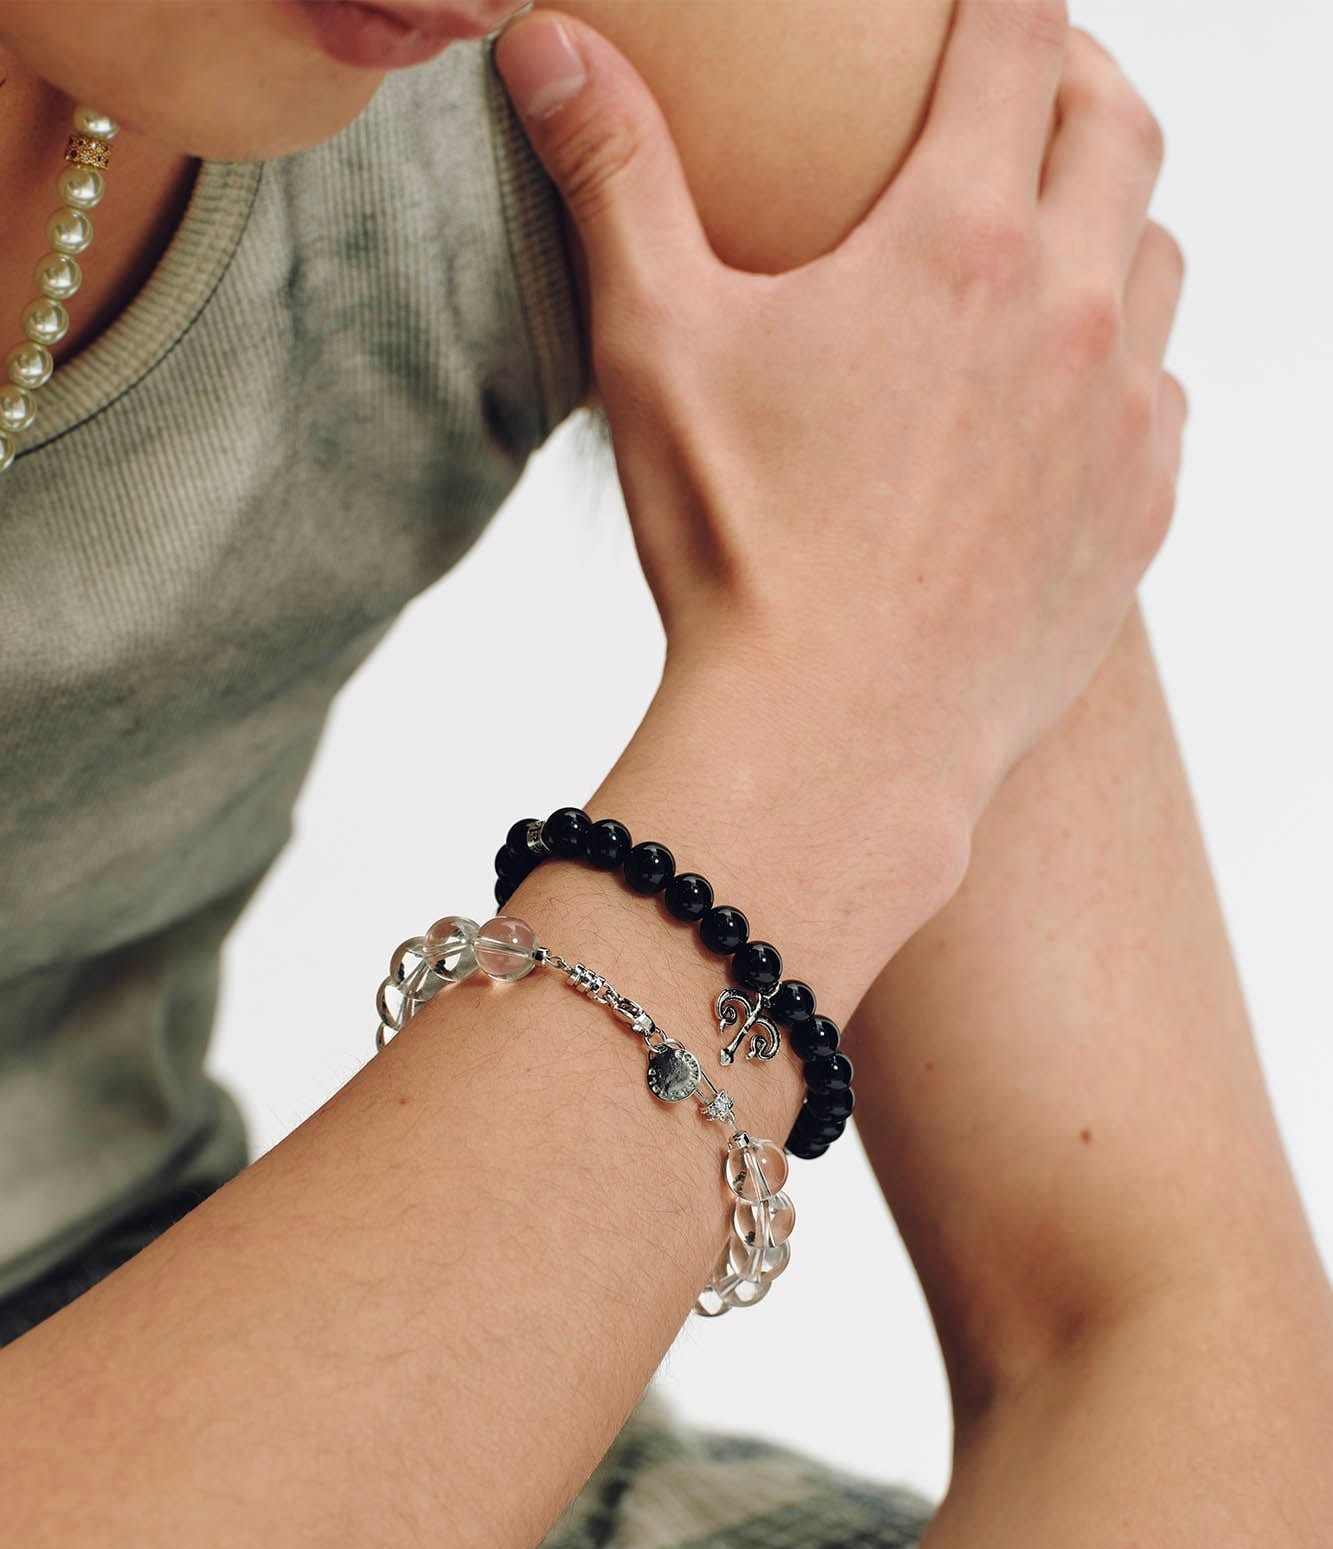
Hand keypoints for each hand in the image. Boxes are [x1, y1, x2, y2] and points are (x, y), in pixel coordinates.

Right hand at [496, 0, 1185, 832]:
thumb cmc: (741, 552)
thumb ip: (616, 177)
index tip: (976, 4)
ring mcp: (1120, 416)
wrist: (840, 745)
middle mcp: (1071, 308)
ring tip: (1043, 245)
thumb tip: (545, 43)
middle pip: (1121, 128)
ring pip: (1156, 259)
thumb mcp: (656, 349)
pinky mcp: (1137, 513)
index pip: (1024, 37)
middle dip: (1078, 81)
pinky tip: (1054, 395)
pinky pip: (1161, 395)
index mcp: (959, 240)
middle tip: (1023, 92)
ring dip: (1109, 222)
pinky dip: (1122, 363)